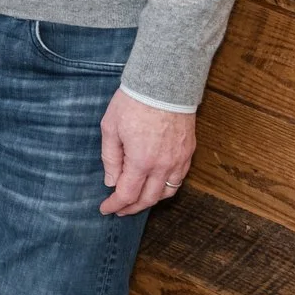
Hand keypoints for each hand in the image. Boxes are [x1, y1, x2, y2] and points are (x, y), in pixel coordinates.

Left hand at [99, 91, 194, 215]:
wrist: (165, 85)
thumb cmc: (133, 103)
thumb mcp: (110, 128)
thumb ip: (111, 158)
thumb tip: (111, 182)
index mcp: (142, 161)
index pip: (128, 194)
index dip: (115, 205)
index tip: (105, 209)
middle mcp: (163, 166)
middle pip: (149, 199)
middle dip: (132, 208)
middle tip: (119, 210)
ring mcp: (179, 161)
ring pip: (167, 192)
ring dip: (151, 200)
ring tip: (136, 200)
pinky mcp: (188, 153)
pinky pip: (179, 179)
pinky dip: (166, 188)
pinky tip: (155, 185)